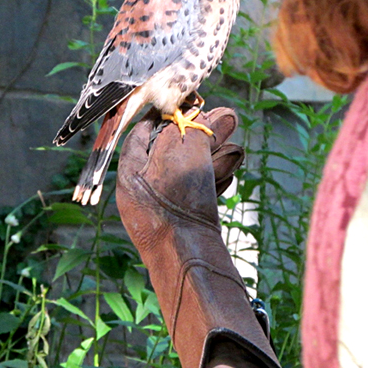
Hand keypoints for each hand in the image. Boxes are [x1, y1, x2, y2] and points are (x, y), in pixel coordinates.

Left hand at [116, 106, 243, 243]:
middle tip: (228, 122)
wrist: (190, 262)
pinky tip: (228, 175)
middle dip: (204, 136)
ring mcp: (164, 209)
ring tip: (235, 151)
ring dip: (215, 157)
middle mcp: (144, 190)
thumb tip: (219, 113)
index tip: (189, 105)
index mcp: (132, 171)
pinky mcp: (184, 224)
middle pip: (175, 151)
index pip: (144, 133)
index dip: (169, 116)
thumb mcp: (186, 152)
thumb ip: (200, 129)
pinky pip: (198, 194)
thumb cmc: (179, 201)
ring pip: (191, 172)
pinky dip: (213, 181)